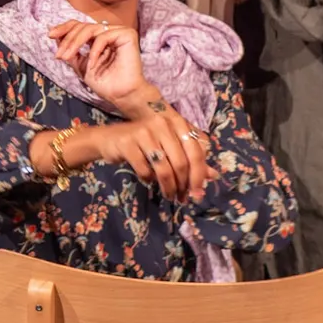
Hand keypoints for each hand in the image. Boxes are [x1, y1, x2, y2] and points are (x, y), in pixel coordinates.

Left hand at [49, 19, 150, 112]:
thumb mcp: (80, 65)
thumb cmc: (104, 83)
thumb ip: (71, 51)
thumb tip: (55, 35)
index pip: (80, 25)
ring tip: (66, 57)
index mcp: (99, 37)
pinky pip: (103, 37)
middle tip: (59, 55)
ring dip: (74, 43)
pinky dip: (94, 51)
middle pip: (82, 25)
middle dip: (67, 39)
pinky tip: (91, 65)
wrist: (121, 95)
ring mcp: (118, 31)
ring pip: (90, 29)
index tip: (50, 35)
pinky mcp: (127, 35)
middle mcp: (109, 31)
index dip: (64, 28)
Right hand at [81, 113, 214, 200]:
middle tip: (182, 199)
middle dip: (184, 186)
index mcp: (176, 124)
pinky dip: (149, 180)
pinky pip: (145, 170)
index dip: (199, 176)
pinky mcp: (128, 143)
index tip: (198, 194)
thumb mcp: (169, 149)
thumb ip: (190, 160)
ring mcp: (144, 132)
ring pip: (164, 169)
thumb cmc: (143, 144)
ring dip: (168, 187)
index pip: (196, 152)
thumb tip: (213, 176)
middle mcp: (162, 124)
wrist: (109, 140)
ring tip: (169, 195)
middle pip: (181, 163)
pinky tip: (148, 180)